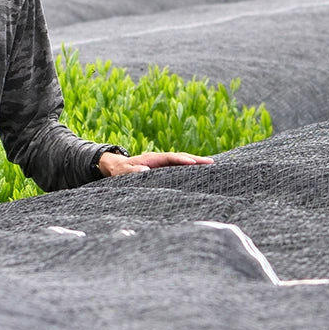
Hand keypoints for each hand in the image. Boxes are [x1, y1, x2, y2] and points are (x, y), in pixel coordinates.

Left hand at [97, 150, 214, 177]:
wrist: (117, 167)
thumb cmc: (119, 171)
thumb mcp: (122, 171)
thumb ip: (132, 171)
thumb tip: (145, 170)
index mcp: (151, 158)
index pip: (169, 157)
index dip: (181, 159)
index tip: (193, 162)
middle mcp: (159, 159)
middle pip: (180, 157)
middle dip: (195, 160)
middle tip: (211, 162)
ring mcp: (163, 164)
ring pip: (182, 161)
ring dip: (195, 163)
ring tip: (211, 165)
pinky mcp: (164, 169)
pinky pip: (179, 168)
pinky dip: (190, 168)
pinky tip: (200, 173)